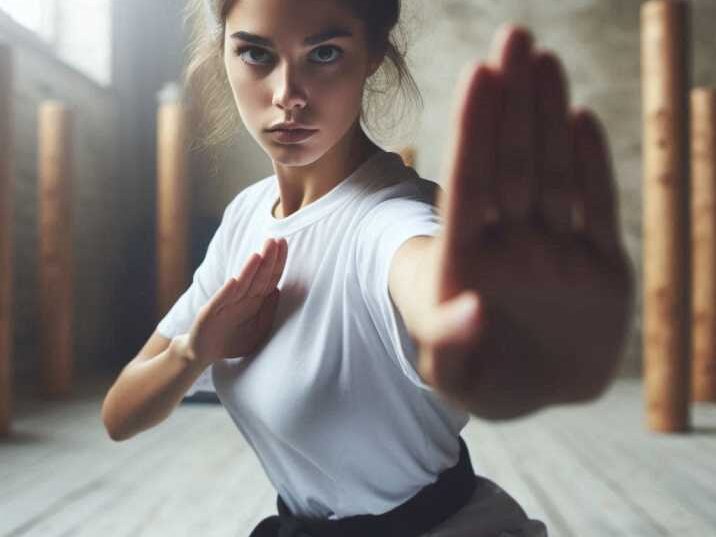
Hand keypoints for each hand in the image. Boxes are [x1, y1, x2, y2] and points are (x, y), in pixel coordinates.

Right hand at [186, 237, 287, 366]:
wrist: (203, 353)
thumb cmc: (232, 340)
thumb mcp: (257, 330)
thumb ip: (268, 313)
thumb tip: (278, 291)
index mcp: (254, 300)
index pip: (269, 278)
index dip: (277, 262)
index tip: (283, 244)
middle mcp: (240, 298)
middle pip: (257, 277)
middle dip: (267, 259)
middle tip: (274, 240)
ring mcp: (225, 304)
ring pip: (240, 285)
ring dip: (249, 270)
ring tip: (258, 255)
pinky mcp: (209, 314)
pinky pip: (220, 301)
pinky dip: (227, 291)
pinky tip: (235, 281)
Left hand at [414, 25, 634, 414]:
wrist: (526, 389)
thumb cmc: (478, 376)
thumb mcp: (452, 373)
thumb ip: (450, 345)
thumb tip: (471, 308)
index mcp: (468, 259)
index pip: (469, 184)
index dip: (475, 131)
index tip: (480, 76)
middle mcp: (511, 243)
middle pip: (510, 162)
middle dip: (512, 102)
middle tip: (515, 38)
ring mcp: (555, 250)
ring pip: (551, 172)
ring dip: (548, 117)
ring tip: (544, 62)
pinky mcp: (598, 267)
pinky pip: (595, 208)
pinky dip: (591, 167)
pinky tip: (581, 121)